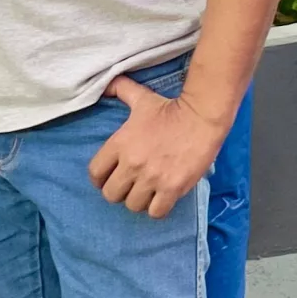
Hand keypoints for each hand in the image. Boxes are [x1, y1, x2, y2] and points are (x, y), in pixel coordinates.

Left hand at [87, 75, 229, 217]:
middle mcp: (132, 164)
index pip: (95, 173)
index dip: (100, 177)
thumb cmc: (169, 108)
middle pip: (111, 194)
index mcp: (120, 144)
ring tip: (146, 192)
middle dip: (119, 191)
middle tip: (129, 185)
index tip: (109, 176)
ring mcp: (152, 178)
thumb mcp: (141, 98)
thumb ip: (120, 90)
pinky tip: (161, 198)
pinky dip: (157, 208)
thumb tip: (105, 85)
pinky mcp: (172, 188)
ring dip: (138, 200)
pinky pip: (156, 212)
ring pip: (133, 205)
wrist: (201, 116)